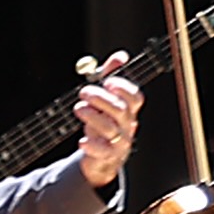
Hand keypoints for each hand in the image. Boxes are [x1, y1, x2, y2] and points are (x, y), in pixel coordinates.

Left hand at [71, 70, 145, 190]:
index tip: (108, 81)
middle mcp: (127, 125)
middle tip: (84, 91)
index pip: (134, 98)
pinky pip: (103, 151)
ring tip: (79, 108)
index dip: (123, 89)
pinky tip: (82, 141)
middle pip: (120, 110)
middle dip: (102, 99)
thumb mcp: (106, 99)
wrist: (101, 156)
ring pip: (110, 129)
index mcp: (129, 110)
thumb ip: (111, 76)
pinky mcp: (107, 156)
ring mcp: (119, 141)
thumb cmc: (104, 122)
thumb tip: (120, 56)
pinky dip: (92, 146)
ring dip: (93, 117)